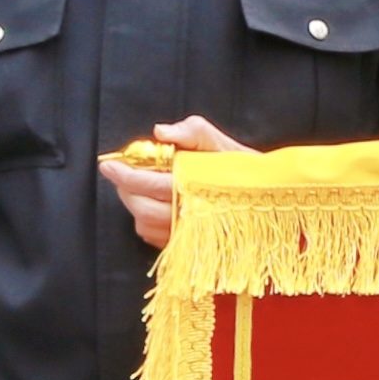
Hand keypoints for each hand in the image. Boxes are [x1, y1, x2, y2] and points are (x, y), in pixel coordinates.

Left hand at [101, 115, 251, 249]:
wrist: (268, 201)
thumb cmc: (244, 170)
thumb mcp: (221, 142)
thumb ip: (191, 132)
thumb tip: (160, 132)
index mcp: (197, 189)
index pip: (152, 184)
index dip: (127, 175)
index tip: (110, 165)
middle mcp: (192, 218)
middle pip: (143, 209)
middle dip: (126, 189)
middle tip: (123, 173)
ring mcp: (189, 237)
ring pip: (145, 225)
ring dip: (136, 205)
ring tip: (141, 187)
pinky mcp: (187, 248)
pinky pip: (154, 238)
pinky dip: (147, 221)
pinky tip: (158, 206)